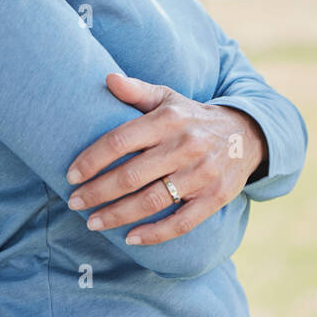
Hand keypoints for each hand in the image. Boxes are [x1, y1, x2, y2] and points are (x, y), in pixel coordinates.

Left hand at [65, 72, 267, 244]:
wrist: (246, 134)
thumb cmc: (192, 117)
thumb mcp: (168, 98)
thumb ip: (137, 90)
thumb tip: (108, 78)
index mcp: (168, 119)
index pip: (121, 140)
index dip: (92, 159)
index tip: (71, 175)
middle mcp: (185, 145)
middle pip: (132, 175)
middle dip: (98, 192)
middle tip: (74, 202)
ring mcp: (202, 174)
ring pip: (152, 201)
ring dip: (118, 215)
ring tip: (92, 222)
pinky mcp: (215, 198)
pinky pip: (181, 223)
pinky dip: (154, 234)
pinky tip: (130, 238)